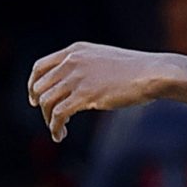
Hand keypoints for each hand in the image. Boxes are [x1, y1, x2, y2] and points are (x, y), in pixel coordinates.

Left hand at [27, 42, 171, 142]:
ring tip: (59, 130)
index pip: (40, 67)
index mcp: (75, 51)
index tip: (35, 98)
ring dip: (48, 120)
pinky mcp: (84, 95)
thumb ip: (86, 66)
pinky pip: (58, 114)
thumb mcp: (103, 59)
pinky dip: (54, 127)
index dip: (33, 85)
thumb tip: (76, 85)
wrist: (153, 73)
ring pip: (46, 102)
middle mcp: (72, 61)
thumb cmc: (135, 69)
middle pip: (40, 86)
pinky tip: (60, 135)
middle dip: (41, 105)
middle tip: (50, 118)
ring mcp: (77, 77)